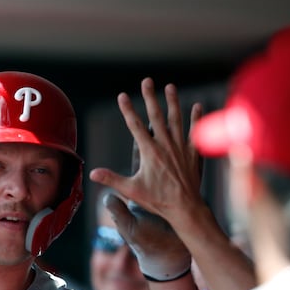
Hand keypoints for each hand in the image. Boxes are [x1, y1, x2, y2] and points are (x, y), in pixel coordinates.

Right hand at [90, 78, 202, 279]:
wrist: (185, 208)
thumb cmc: (158, 200)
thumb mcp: (131, 190)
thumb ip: (111, 179)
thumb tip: (92, 173)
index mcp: (150, 151)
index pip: (135, 125)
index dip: (128, 110)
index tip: (122, 95)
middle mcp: (165, 145)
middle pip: (156, 116)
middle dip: (150, 97)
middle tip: (146, 81)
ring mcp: (181, 147)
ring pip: (176, 119)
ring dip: (173, 102)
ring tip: (170, 87)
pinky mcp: (193, 153)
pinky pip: (195, 132)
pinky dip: (196, 118)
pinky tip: (197, 106)